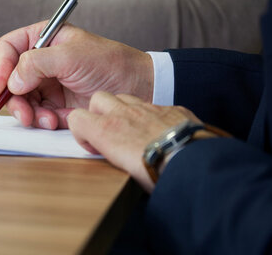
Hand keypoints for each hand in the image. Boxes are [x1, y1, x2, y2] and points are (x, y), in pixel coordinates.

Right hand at [0, 22, 153, 128]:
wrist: (139, 88)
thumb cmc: (110, 63)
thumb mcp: (71, 56)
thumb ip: (36, 63)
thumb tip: (12, 82)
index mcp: (43, 38)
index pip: (8, 48)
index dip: (1, 67)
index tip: (1, 87)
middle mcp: (42, 60)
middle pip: (10, 79)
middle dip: (14, 98)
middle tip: (24, 113)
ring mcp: (48, 83)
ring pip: (21, 100)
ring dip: (29, 113)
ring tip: (46, 120)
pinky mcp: (57, 104)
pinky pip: (38, 114)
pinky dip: (43, 121)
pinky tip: (57, 121)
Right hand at [67, 92, 211, 191]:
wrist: (193, 164)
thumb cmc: (158, 174)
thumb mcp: (122, 170)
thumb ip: (111, 154)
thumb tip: (113, 156)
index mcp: (107, 130)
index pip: (77, 118)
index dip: (81, 132)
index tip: (93, 146)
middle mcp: (124, 114)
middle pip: (98, 99)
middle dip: (99, 112)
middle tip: (110, 132)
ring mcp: (148, 108)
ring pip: (125, 97)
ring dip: (124, 110)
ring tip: (133, 130)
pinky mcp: (171, 108)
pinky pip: (154, 105)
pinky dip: (151, 115)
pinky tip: (159, 131)